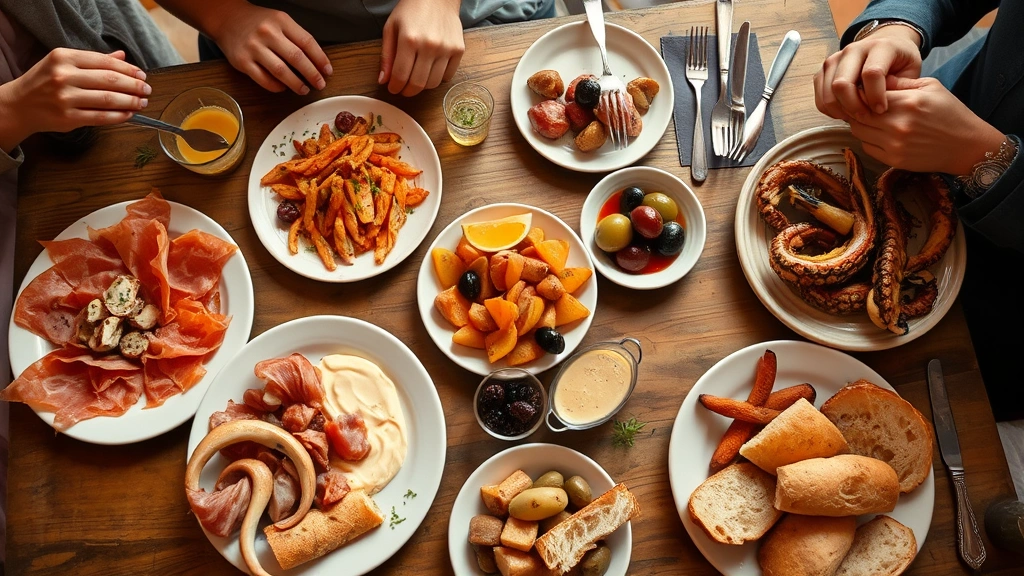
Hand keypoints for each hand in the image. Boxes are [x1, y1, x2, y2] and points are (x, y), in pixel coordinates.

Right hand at [0, 48, 150, 152]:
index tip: (142, 75)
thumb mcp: (63, 63)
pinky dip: (119, 116)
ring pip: (108, 99)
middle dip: (134, 86)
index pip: (105, 62)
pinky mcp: (68, 118)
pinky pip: (101, 117)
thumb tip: (121, 56)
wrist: (19, 105)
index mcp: (64, 57)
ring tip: (142, 102)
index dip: (128, 70)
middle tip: (147, 90)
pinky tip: (129, 114)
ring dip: (131, 102)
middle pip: (110, 80)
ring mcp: (66, 98)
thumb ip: (93, 60)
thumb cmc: (44, 82)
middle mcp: (64, 76)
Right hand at [210, 3, 331, 94]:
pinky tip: (283, 87)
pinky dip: (276, 87)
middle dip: (312, 74)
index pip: (307, 42)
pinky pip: (263, 79)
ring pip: (281, 71)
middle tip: (320, 84)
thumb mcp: (279, 20)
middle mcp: (267, 33)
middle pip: (296, 58)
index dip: (320, 59)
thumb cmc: (257, 22)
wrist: (226, 18)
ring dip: (296, 84)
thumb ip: (296, 37)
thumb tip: (316, 62)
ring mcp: (253, 48)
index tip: (327, 71)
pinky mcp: (242, 61)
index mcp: (281, 21)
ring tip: (304, 89)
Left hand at [379, 0, 464, 95]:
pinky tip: (430, 70)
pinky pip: (447, 76)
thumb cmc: (411, 10)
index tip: (392, 88)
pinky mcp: (459, 50)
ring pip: (433, 83)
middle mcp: (429, 46)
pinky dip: (438, 79)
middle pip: (417, 83)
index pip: (400, 75)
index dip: (394, 87)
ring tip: (416, 79)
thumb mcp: (391, 28)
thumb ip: (386, 55)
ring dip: (422, 86)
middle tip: (403, 89)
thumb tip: (383, 80)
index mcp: (409, 39)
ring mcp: (446, 49)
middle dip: (407, 91)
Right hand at [814, 26, 921, 120]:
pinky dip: (830, 110)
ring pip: (828, 92)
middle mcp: (853, 49)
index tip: (881, 110)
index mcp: (880, 46)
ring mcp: (835, 59)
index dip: (875, 96)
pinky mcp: (824, 70)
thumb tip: (879, 106)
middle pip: (841, 83)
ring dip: (840, 110)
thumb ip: (899, 87)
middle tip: (865, 118)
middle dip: (853, 107)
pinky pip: (820, 96)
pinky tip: (845, 112)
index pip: (871, 73)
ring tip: (855, 116)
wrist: (886, 44)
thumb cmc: (900, 62)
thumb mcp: (909, 71)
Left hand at [848, 76, 1004, 174]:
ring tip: (871, 119)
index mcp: (907, 103)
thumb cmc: (950, 112)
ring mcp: (894, 145)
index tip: (863, 92)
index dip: (860, 93)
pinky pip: (867, 148)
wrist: (967, 146)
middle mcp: (898, 125)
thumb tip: (875, 78)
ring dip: (861, 124)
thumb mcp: (931, 87)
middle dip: (857, 109)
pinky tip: (879, 134)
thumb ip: (901, 81)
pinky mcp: (894, 160)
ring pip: (858, 132)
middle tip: (863, 106)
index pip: (865, 96)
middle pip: (858, 115)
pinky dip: (868, 140)